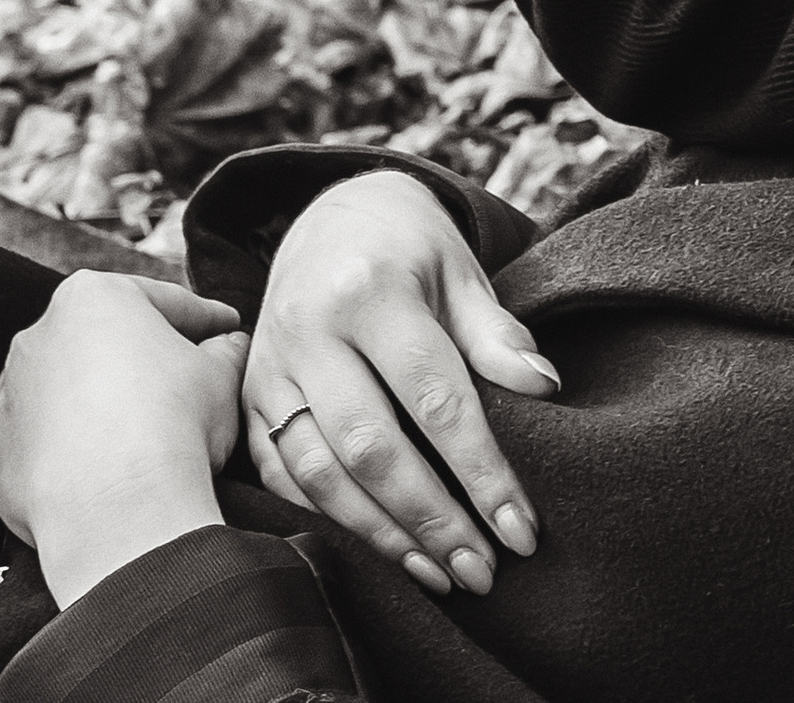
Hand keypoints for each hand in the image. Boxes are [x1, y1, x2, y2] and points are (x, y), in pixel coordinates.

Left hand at [0, 272, 244, 610]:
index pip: (162, 301)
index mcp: (95, 296)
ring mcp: (9, 393)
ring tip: (125, 425)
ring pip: (51, 381)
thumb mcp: (223, 372)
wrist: (123, 510)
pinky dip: (15, 433)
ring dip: (82, 395)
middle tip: (179, 380)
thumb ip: (226, 348)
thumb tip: (228, 346)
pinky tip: (36, 438)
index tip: (222, 330)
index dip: (202, 318)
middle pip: (101, 338)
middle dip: (136, 356)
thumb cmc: (172, 429)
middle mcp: (41, 334)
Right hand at [244, 171, 559, 599]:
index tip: (522, 529)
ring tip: (440, 574)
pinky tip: (382, 551)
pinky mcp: (247, 402)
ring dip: (382, 537)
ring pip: (320, 476)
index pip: (435, 398)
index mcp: (371, 290)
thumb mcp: (460, 271)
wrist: (330, 218)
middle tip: (482, 572)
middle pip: (372, 449)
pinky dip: (331, 522)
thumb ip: (496, 334)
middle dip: (432, 520)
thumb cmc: (410, 250)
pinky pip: (283, 480)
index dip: (481, 471)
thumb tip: (546, 389)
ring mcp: (270, 371)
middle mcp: (310, 332)